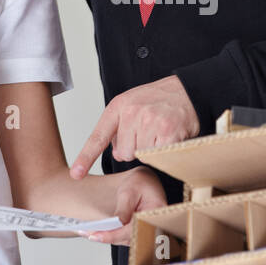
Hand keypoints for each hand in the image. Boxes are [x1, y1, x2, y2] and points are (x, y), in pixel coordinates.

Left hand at [69, 75, 199, 178]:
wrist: (188, 90)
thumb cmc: (159, 99)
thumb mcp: (131, 104)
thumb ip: (119, 127)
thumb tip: (118, 153)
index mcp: (118, 106)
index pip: (98, 137)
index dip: (86, 158)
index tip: (76, 174)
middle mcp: (131, 113)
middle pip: (124, 153)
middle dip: (135, 147)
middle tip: (148, 130)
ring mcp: (150, 122)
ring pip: (140, 155)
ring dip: (150, 148)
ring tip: (159, 131)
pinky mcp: (167, 132)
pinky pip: (157, 154)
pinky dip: (164, 149)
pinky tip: (169, 134)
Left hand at [82, 166, 166, 244]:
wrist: (146, 181)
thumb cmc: (141, 182)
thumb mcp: (130, 191)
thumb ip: (124, 209)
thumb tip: (118, 224)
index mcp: (153, 215)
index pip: (131, 230)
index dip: (112, 235)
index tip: (95, 236)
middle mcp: (151, 227)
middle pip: (126, 239)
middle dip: (105, 237)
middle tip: (84, 233)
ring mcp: (145, 230)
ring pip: (124, 240)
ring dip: (106, 237)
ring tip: (86, 231)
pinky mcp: (138, 231)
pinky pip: (124, 237)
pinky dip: (111, 234)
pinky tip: (96, 230)